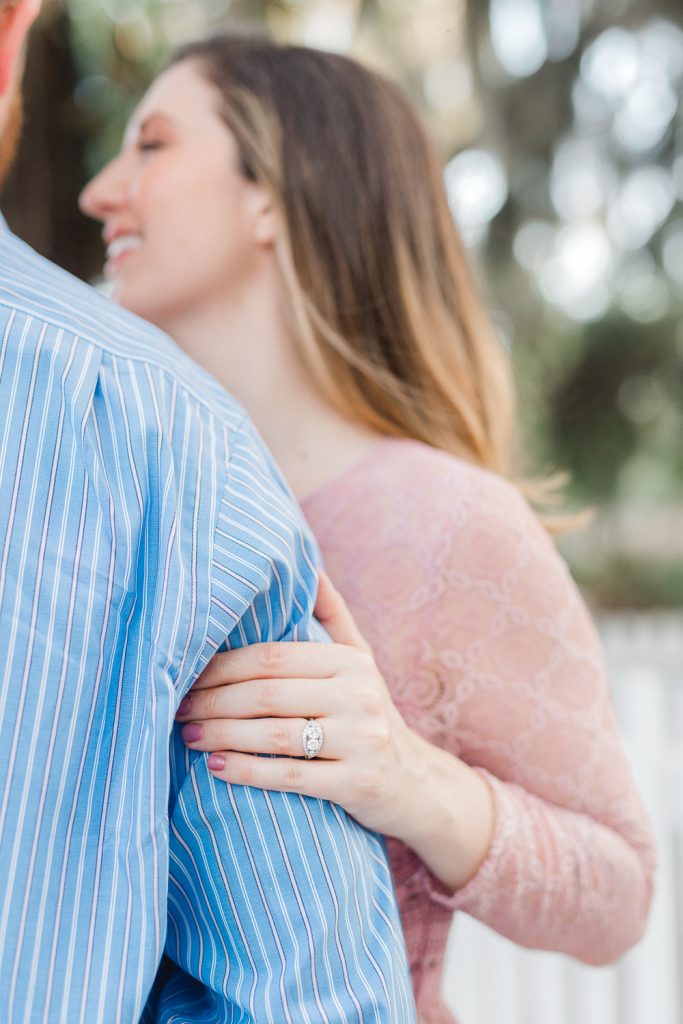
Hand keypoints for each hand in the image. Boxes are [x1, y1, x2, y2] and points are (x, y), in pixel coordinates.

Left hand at [175, 572, 419, 835]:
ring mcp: (361, 741)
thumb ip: (331, 614)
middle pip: (268, 694)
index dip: (222, 666)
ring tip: (187, 736)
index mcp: (350, 662)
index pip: (272, 656)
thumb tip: (307, 565)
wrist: (417, 784)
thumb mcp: (360, 661)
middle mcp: (359, 695)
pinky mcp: (358, 784)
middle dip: (213, 701)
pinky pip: (290, 776)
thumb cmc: (370, 715)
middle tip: (177, 708)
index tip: (187, 674)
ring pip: (275, 734)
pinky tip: (215, 767)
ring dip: (221, 735)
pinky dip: (246, 771)